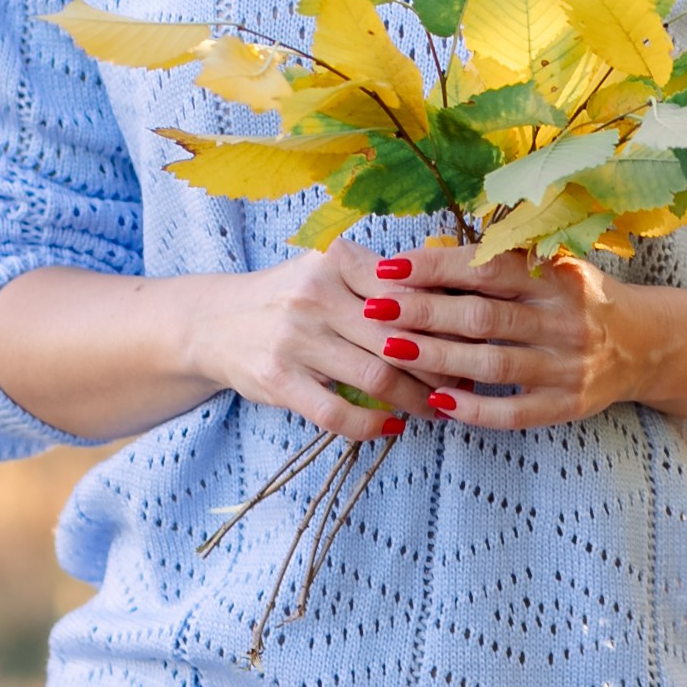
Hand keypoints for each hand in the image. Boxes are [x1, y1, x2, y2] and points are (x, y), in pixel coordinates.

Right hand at [191, 247, 467, 444]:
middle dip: (441, 365)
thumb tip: (454, 294)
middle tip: (466, 381)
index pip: (408, 290)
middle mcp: (315, 294)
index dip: (446, 319)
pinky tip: (393, 427)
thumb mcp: (329, 270)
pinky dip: (372, 425)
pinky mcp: (277, 380)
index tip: (472, 338)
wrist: (214, 322)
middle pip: (400, 337)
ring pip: (377, 377)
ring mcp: (294, 339)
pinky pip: (337, 412)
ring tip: (438, 408)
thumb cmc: (290, 296)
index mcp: (335, 259)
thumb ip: (382, 277)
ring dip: (416, 400)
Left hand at [342, 243, 649, 431]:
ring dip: (438, 358)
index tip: (390, 267)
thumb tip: (425, 258)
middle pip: (484, 318)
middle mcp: (565, 320)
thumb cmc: (579, 297)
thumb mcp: (554, 267)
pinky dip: (474, 409)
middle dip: (425, 313)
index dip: (437, 267)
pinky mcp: (568, 406)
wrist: (646, 343)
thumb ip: (502, 265)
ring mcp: (568, 367)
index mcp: (557, 277)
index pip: (489, 268)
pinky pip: (514, 413)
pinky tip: (436, 400)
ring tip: (390, 349)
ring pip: (493, 365)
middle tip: (375, 309)